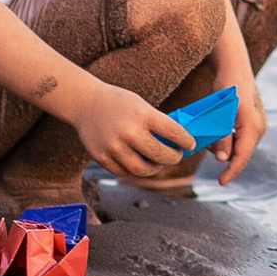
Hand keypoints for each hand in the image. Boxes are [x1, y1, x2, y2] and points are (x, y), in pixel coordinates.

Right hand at [63, 80, 190, 177]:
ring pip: (143, 170)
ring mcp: (114, 147)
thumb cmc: (119, 103)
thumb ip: (157, 124)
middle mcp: (129, 132)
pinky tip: (139, 163)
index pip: (174, 133)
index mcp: (142, 115)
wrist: (85, 103)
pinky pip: (124, 172)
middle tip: (176, 155)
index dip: (186, 141)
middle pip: (161, 156)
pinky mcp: (102, 157)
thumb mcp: (141, 106)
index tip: (190, 144)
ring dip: (155, 168)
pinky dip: (135, 170)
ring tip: (158, 162)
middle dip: (173, 158)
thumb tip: (178, 144)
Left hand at [210, 74, 266, 184]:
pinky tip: (217, 131)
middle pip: (242, 154)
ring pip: (239, 147)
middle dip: (225, 157)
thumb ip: (223, 136)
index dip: (232, 172)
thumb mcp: (222, 112)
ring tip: (210, 134)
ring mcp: (257, 125)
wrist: (234, 68)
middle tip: (208, 150)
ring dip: (225, 147)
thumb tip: (222, 159)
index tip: (220, 183)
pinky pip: (239, 139)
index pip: (243, 156)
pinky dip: (227, 139)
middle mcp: (259, 128)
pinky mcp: (251, 123)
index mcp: (253, 126)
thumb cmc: (227, 87)